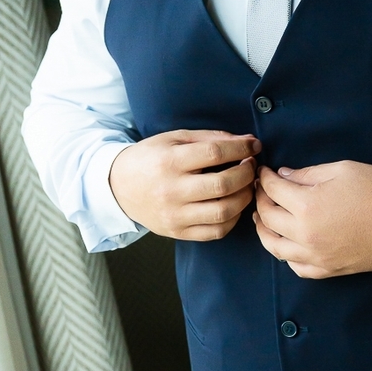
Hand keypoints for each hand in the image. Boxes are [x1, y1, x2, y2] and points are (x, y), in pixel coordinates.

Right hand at [109, 129, 260, 240]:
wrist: (118, 187)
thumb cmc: (149, 159)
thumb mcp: (173, 139)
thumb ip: (209, 138)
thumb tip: (246, 141)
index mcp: (169, 161)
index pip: (214, 153)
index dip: (241, 149)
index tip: (253, 145)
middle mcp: (171, 190)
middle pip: (222, 185)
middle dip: (246, 173)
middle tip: (251, 166)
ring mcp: (175, 215)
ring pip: (223, 211)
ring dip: (244, 197)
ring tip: (246, 186)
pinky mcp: (178, 232)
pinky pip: (216, 231)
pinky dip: (233, 219)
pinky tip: (233, 205)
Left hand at [253, 160, 371, 276]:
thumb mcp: (340, 170)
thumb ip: (306, 174)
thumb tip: (283, 177)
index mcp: (306, 206)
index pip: (272, 190)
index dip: (265, 178)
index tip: (264, 173)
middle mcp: (305, 235)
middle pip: (268, 218)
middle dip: (261, 200)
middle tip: (262, 191)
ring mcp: (316, 256)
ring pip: (275, 247)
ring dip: (264, 230)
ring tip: (263, 218)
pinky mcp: (329, 269)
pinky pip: (296, 267)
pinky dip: (286, 255)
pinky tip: (286, 244)